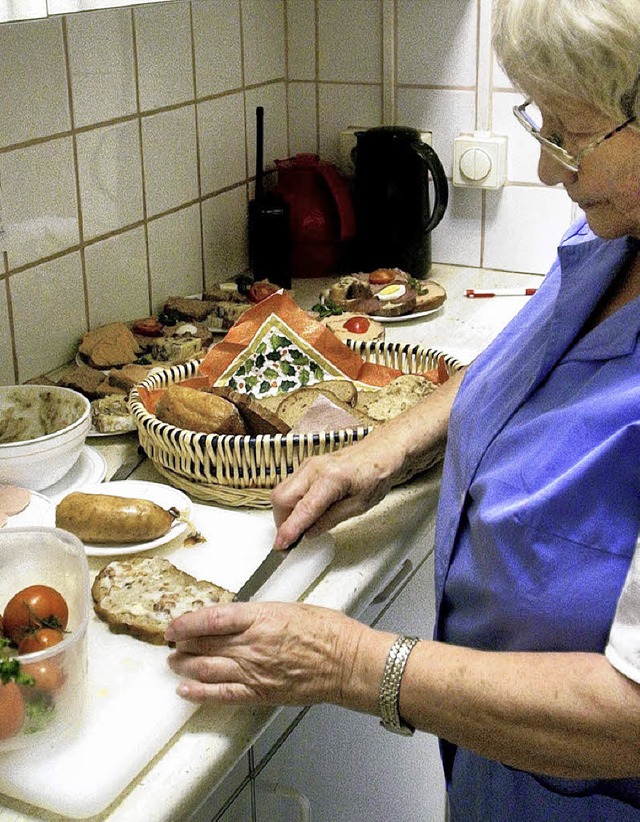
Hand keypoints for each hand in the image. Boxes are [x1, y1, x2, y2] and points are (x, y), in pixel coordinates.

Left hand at [165, 601, 380, 710]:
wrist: (347, 661)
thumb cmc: (327, 630)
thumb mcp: (289, 607)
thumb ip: (258, 614)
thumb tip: (236, 618)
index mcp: (261, 617)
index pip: (211, 618)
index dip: (187, 622)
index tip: (174, 624)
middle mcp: (252, 644)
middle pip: (204, 643)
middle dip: (182, 643)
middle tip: (171, 642)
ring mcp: (254, 671)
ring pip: (206, 668)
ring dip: (185, 666)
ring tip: (174, 662)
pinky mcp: (260, 693)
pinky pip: (221, 694)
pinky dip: (199, 693)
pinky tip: (185, 690)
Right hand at [271, 432, 401, 548]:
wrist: (379, 452)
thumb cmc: (375, 476)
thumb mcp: (358, 506)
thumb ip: (331, 520)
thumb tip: (308, 533)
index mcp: (332, 479)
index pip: (303, 508)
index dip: (290, 529)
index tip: (281, 545)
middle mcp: (314, 469)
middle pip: (281, 497)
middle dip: (282, 521)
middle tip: (292, 538)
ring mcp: (308, 465)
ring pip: (281, 491)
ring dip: (284, 512)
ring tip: (299, 526)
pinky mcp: (306, 466)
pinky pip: (289, 486)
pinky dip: (290, 502)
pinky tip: (302, 512)